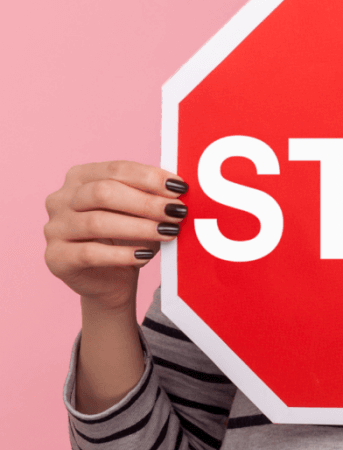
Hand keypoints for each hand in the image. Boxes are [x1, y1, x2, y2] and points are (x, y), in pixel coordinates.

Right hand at [44, 161, 187, 308]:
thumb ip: (153, 195)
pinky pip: (90, 254)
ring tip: (169, 232)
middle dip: (146, 202)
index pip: (116, 169)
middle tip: (177, 211)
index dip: (150, 177)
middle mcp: (60, 199)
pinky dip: (122, 254)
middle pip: (104, 192)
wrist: (111, 280)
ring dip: (140, 227)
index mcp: (80, 177)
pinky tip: (146, 255)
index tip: (180, 188)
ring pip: (98, 223)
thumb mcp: (140, 212)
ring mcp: (54, 228)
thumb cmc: (128, 237)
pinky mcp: (56, 258)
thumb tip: (181, 187)